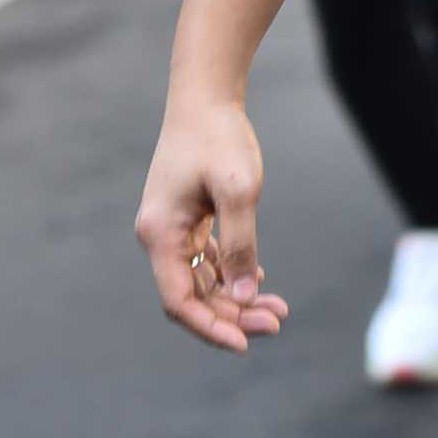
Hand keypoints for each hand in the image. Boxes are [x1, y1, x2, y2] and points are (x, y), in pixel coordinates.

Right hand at [136, 98, 288, 354]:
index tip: (246, 342)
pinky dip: (230, 273)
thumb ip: (240, 244)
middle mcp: (159, 236)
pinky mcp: (186, 218)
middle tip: (277, 322)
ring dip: (235, 296)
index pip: (179, 301)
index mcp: (160, 234)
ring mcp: (172, 228)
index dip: (210, 327)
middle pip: (193, 295)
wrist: (206, 95)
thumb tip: (245, 294)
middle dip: (232, 314)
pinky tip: (260, 281)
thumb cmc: (220, 137)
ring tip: (277, 309)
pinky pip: (205, 260)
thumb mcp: (238, 189)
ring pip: (201, 280)